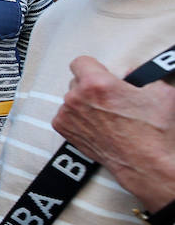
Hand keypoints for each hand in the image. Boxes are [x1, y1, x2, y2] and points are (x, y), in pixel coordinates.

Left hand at [51, 57, 174, 210]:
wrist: (144, 162)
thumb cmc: (153, 128)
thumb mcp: (160, 91)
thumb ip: (140, 76)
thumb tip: (128, 73)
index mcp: (96, 83)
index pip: (81, 62)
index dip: (94, 67)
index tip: (102, 75)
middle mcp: (76, 97)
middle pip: (76, 81)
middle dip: (90, 86)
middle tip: (109, 98)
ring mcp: (67, 114)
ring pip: (71, 99)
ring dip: (83, 102)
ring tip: (104, 115)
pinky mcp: (63, 130)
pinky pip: (66, 114)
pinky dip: (78, 117)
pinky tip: (96, 125)